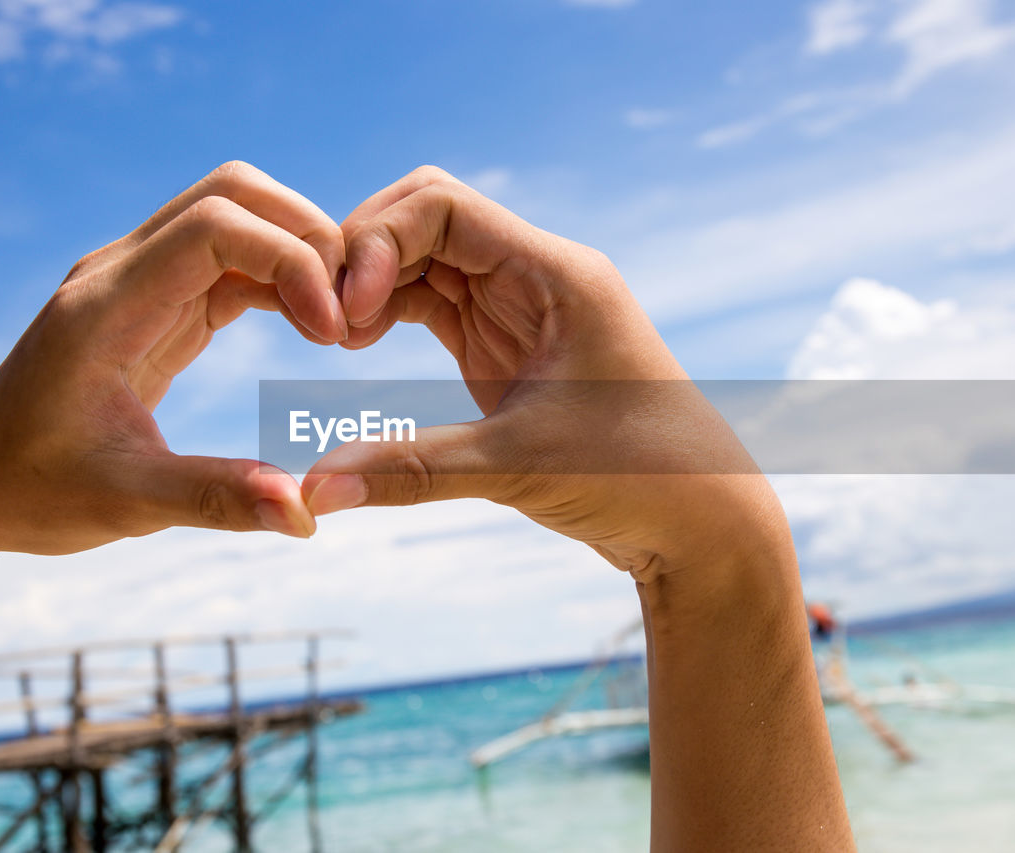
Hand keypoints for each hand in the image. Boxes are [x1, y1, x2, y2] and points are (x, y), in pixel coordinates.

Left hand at [0, 161, 348, 557]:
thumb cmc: (30, 490)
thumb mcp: (125, 503)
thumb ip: (218, 499)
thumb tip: (307, 515)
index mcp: (106, 306)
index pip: (215, 225)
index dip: (290, 259)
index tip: (332, 332)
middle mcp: (120, 273)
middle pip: (232, 193)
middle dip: (306, 235)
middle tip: (351, 312)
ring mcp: (137, 281)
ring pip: (236, 217)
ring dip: (298, 254)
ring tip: (339, 324)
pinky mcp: (155, 304)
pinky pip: (230, 263)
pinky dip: (279, 280)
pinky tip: (311, 327)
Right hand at [301, 166, 851, 852]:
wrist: (701, 523)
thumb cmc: (639, 479)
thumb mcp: (519, 467)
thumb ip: (411, 471)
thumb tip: (313, 491)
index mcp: (555, 273)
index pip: (443, 205)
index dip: (378, 240)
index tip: (347, 312)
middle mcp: (535, 276)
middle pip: (424, 221)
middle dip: (363, 256)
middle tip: (320, 321)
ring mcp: (518, 309)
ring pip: (422, 262)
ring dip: (370, 287)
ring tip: (331, 339)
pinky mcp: (504, 348)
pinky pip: (432, 305)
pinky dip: (387, 315)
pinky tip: (354, 346)